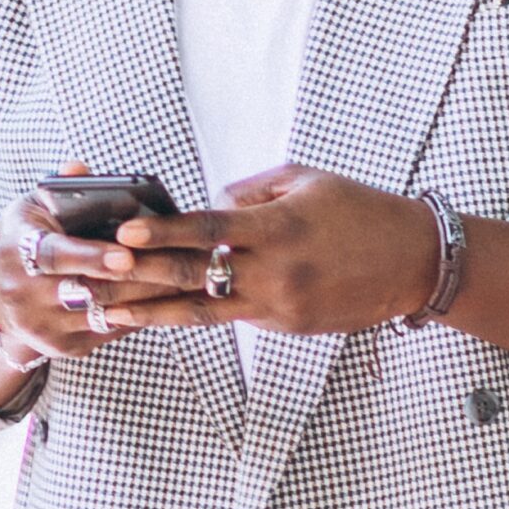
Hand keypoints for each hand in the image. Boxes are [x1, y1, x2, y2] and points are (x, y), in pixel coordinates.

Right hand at [0, 160, 200, 362]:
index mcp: (17, 250)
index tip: (127, 256)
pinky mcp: (63, 347)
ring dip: (145, 298)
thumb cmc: (26, 238)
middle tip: (175, 264)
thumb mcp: (33, 208)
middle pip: (86, 290)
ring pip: (103, 314)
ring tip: (180, 278)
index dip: (91, 256)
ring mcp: (43, 326)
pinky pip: (108, 332)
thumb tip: (81, 168)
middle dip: (133, 279)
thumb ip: (59, 187)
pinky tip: (166, 297)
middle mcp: (23, 294)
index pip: (54, 256)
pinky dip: (138, 314)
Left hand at [96, 164, 440, 334]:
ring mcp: (280, 306)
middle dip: (140, 278)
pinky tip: (161, 313)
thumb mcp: (305, 181)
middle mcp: (276, 272)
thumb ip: (250, 192)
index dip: (163, 232)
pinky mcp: (287, 327)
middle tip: (94, 280)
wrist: (414, 262)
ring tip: (110, 315)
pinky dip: (198, 313)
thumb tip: (209, 205)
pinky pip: (235, 317)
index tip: (123, 233)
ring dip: (153, 313)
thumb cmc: (360, 210)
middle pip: (195, 277)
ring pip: (204, 313)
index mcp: (279, 227)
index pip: (209, 230)